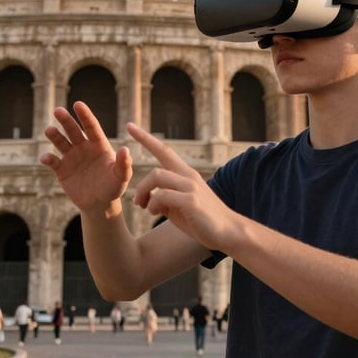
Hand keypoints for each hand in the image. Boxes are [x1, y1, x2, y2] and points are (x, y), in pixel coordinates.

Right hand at [40, 101, 131, 212]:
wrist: (100, 204)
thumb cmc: (113, 187)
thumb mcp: (121, 176)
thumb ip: (123, 164)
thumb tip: (125, 149)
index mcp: (98, 144)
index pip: (91, 126)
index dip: (85, 115)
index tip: (78, 104)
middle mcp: (83, 147)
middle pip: (73, 130)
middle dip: (66, 120)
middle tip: (58, 110)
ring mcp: (71, 157)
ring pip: (60, 142)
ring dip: (54, 136)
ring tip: (49, 130)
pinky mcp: (61, 170)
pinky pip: (53, 161)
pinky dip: (48, 158)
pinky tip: (46, 158)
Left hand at [127, 122, 238, 251]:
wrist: (227, 231)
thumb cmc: (201, 220)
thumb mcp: (178, 207)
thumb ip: (164, 198)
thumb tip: (149, 198)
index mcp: (185, 174)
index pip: (163, 150)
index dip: (145, 138)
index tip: (129, 126)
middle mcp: (188, 176)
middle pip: (155, 170)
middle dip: (141, 186)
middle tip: (137, 204)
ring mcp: (191, 187)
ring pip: (157, 178)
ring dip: (144, 194)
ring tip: (144, 208)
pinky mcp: (191, 200)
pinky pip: (162, 195)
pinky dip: (153, 204)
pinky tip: (154, 213)